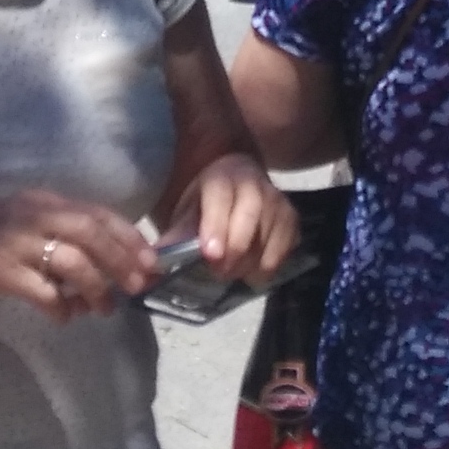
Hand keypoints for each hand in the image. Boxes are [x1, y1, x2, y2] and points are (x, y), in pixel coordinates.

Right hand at [0, 190, 160, 322]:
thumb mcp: (25, 232)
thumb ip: (60, 248)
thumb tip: (103, 279)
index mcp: (42, 203)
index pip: (97, 214)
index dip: (128, 238)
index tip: (151, 263)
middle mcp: (30, 214)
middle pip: (89, 232)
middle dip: (120, 260)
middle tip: (137, 287)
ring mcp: (11, 238)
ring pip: (68, 258)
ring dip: (93, 286)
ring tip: (102, 308)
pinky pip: (36, 287)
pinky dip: (56, 305)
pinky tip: (61, 317)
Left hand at [165, 152, 294, 282]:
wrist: (238, 190)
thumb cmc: (207, 205)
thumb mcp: (188, 213)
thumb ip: (177, 235)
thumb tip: (155, 263)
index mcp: (222, 176)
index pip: (220, 196)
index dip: (216, 225)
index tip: (210, 254)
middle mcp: (255, 183)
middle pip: (250, 215)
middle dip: (235, 248)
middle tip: (219, 273)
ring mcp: (279, 201)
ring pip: (269, 237)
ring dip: (249, 263)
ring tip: (231, 272)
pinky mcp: (293, 221)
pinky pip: (284, 250)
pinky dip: (267, 266)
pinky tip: (250, 267)